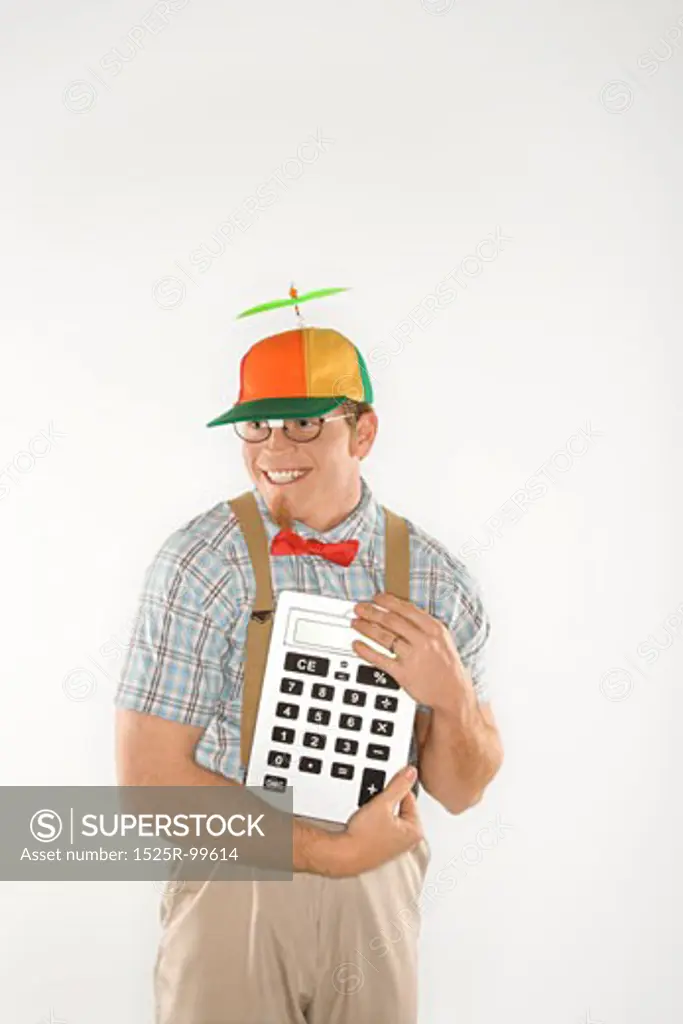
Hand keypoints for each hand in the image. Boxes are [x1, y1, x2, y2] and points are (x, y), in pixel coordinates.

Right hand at [330, 765, 423, 876]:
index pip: (409, 798)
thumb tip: (410, 773)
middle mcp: (408, 842)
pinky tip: (366, 824)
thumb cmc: (364, 837)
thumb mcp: (383, 803)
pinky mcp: (382, 848)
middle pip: (400, 808)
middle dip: (388, 802)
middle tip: (375, 804)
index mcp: (415, 831)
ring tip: (369, 815)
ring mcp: (395, 846)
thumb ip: (399, 785)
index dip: (395, 789)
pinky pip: (382, 827)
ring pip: (390, 817)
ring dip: (381, 811)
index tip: (385, 786)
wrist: (345, 855)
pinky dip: (375, 822)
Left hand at [351, 592, 472, 712]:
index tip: (376, 598)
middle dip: (371, 612)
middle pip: (391, 621)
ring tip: (355, 623)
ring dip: (366, 628)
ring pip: (384, 637)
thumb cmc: (446, 665)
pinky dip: (365, 651)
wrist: (453, 693)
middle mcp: (423, 640)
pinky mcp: (403, 673)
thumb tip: (399, 611)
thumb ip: (423, 625)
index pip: (406, 609)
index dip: (387, 601)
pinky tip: (357, 645)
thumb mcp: (442, 639)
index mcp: (434, 628)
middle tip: (359, 608)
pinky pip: (380, 659)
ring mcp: (413, 657)